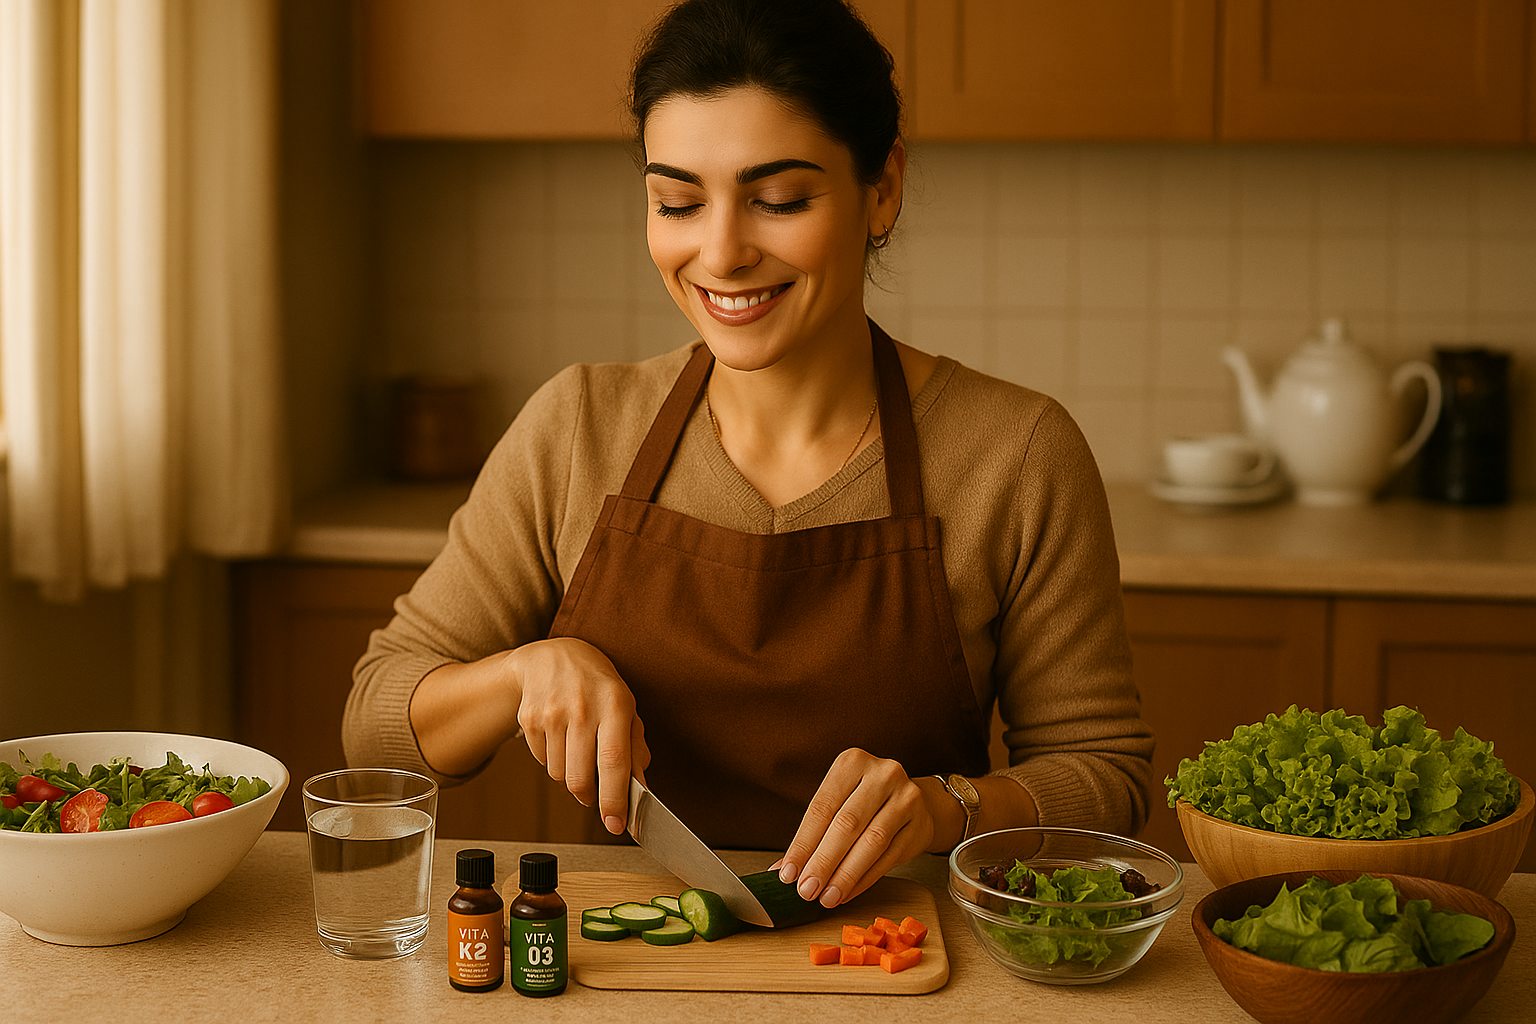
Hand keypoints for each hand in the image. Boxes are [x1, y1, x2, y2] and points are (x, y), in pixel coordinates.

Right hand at [510, 637, 649, 834]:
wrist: (551, 658)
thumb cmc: (597, 686)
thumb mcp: (626, 708)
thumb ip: (635, 749)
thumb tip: (640, 789)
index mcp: (614, 704)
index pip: (613, 761)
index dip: (615, 798)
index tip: (617, 824)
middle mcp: (582, 708)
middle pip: (580, 778)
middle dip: (590, 797)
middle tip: (595, 793)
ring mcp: (551, 713)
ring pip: (559, 775)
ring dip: (571, 776)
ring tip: (578, 750)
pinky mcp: (529, 719)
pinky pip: (541, 763)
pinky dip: (553, 761)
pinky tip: (560, 739)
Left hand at [775, 749, 940, 907]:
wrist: (914, 801)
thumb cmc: (865, 802)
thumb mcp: (838, 803)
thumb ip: (813, 833)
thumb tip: (783, 870)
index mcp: (853, 762)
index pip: (821, 807)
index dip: (803, 843)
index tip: (787, 872)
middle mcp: (883, 774)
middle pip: (847, 824)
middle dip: (823, 862)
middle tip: (806, 889)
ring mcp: (906, 797)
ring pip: (871, 842)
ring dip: (845, 875)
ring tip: (827, 896)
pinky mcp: (921, 824)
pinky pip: (890, 857)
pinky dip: (865, 879)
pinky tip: (848, 892)